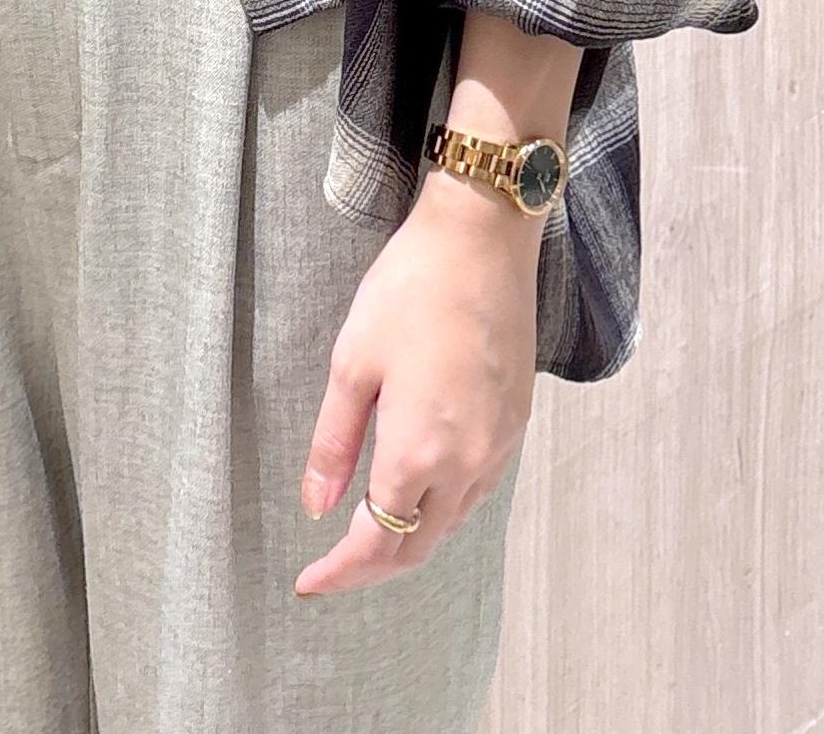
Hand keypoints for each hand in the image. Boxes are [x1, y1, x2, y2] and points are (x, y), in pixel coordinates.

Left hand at [294, 166, 539, 595]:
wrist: (481, 240)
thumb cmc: (409, 290)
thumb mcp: (352, 363)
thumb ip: (334, 443)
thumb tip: (317, 507)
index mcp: (420, 452)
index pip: (377, 542)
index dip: (340, 571)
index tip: (308, 583)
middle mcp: (468, 463)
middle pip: (418, 547)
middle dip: (372, 567)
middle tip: (331, 568)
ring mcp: (499, 445)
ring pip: (451, 522)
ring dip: (409, 540)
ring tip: (366, 532)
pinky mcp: (516, 421)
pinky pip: (477, 489)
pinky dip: (442, 507)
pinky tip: (417, 490)